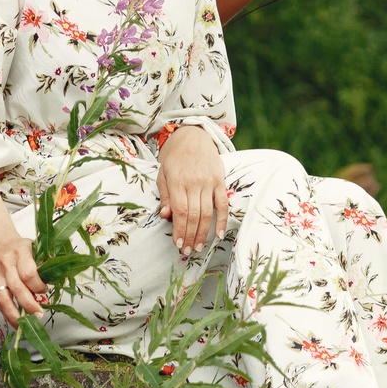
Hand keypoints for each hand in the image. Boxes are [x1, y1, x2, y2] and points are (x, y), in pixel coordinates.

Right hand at [0, 230, 47, 327]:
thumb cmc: (18, 247)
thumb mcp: (33, 248)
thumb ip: (43, 264)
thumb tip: (56, 282)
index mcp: (20, 253)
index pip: (29, 273)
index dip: (38, 286)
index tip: (45, 290)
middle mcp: (7, 265)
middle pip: (17, 288)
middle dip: (29, 304)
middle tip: (39, 314)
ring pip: (4, 299)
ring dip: (16, 314)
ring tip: (26, 324)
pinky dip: (8, 316)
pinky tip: (16, 324)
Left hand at [156, 125, 229, 254]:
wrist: (193, 137)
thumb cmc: (175, 158)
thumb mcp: (163, 174)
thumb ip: (165, 196)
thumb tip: (165, 216)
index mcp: (177, 181)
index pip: (179, 210)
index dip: (179, 229)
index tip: (177, 243)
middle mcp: (194, 182)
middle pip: (193, 215)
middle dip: (189, 235)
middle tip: (186, 250)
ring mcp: (209, 182)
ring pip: (207, 212)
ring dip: (203, 232)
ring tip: (198, 246)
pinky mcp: (220, 182)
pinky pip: (223, 204)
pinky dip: (222, 220)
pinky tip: (219, 235)